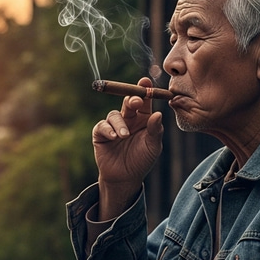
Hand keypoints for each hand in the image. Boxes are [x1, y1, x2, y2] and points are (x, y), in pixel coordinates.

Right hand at [92, 78, 163, 217]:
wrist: (125, 178)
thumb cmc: (142, 160)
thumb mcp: (153, 146)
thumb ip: (155, 130)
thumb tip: (158, 114)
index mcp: (143, 118)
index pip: (144, 100)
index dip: (145, 90)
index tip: (146, 82)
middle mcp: (128, 118)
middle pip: (128, 102)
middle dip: (131, 99)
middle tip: (135, 102)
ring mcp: (114, 125)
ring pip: (114, 115)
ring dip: (120, 123)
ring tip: (124, 136)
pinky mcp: (101, 134)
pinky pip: (102, 126)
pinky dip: (107, 129)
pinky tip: (113, 137)